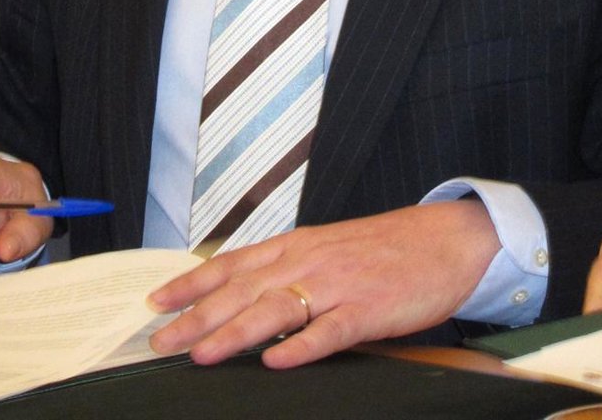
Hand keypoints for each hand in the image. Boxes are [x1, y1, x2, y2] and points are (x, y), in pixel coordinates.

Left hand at [147, 201, 499, 367]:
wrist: (444, 240)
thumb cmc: (384, 249)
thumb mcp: (327, 249)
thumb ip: (288, 269)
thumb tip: (243, 294)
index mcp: (297, 246)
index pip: (232, 263)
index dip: (192, 282)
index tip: (157, 301)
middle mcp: (309, 261)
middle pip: (243, 289)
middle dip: (197, 316)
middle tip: (161, 338)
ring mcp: (338, 285)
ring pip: (276, 309)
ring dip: (234, 332)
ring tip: (201, 353)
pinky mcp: (368, 310)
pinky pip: (330, 332)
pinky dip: (302, 347)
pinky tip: (277, 362)